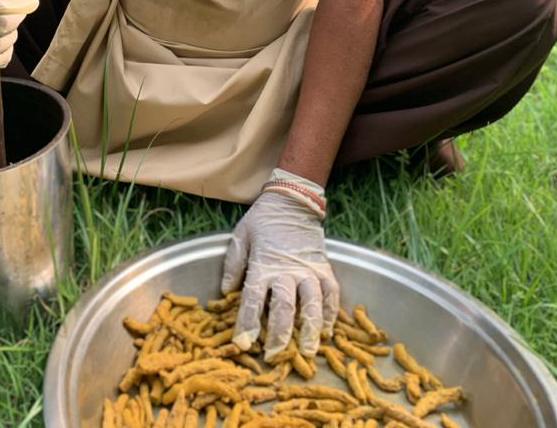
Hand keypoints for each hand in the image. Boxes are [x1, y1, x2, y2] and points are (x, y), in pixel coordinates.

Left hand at [221, 179, 339, 360]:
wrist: (292, 200)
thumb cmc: (263, 220)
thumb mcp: (241, 235)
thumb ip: (233, 264)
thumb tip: (225, 292)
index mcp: (262, 264)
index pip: (252, 299)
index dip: (247, 323)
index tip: (242, 343)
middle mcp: (286, 270)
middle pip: (284, 306)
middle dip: (279, 334)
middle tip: (275, 355)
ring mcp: (308, 270)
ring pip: (312, 303)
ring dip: (311, 328)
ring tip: (309, 350)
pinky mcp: (324, 267)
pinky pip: (331, 293)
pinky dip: (331, 312)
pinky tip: (329, 329)